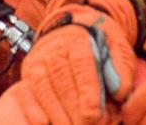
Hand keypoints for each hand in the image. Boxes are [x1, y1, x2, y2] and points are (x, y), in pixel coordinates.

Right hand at [0, 9, 135, 123]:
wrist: (75, 30)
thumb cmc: (100, 44)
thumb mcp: (117, 47)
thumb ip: (121, 68)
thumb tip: (120, 91)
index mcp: (78, 39)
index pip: (81, 64)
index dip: (87, 90)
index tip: (94, 113)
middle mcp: (54, 48)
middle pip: (61, 78)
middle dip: (73, 107)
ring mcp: (38, 61)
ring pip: (42, 86)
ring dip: (55, 112)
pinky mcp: (27, 74)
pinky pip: (25, 92)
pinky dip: (32, 109)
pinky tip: (43, 123)